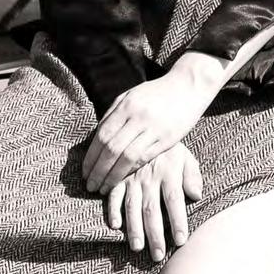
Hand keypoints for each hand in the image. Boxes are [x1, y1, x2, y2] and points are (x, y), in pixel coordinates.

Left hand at [82, 71, 211, 195]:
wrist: (187, 86)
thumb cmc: (155, 93)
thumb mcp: (131, 96)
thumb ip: (113, 115)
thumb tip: (96, 138)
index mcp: (126, 105)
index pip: (102, 136)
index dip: (91, 157)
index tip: (85, 172)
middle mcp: (138, 117)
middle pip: (112, 149)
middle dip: (98, 171)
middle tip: (90, 185)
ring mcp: (154, 128)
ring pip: (128, 157)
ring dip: (113, 176)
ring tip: (104, 188)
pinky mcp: (168, 138)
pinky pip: (146, 157)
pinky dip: (131, 170)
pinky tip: (124, 179)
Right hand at [103, 142, 203, 263]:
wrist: (142, 127)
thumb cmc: (169, 149)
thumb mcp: (185, 157)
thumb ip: (192, 175)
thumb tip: (197, 195)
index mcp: (169, 172)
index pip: (175, 201)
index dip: (178, 222)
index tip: (180, 242)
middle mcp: (149, 177)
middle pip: (152, 210)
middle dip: (155, 234)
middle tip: (157, 255)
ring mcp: (131, 178)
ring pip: (132, 206)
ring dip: (134, 228)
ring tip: (137, 248)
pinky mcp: (117, 177)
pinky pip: (113, 194)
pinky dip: (112, 210)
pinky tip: (114, 226)